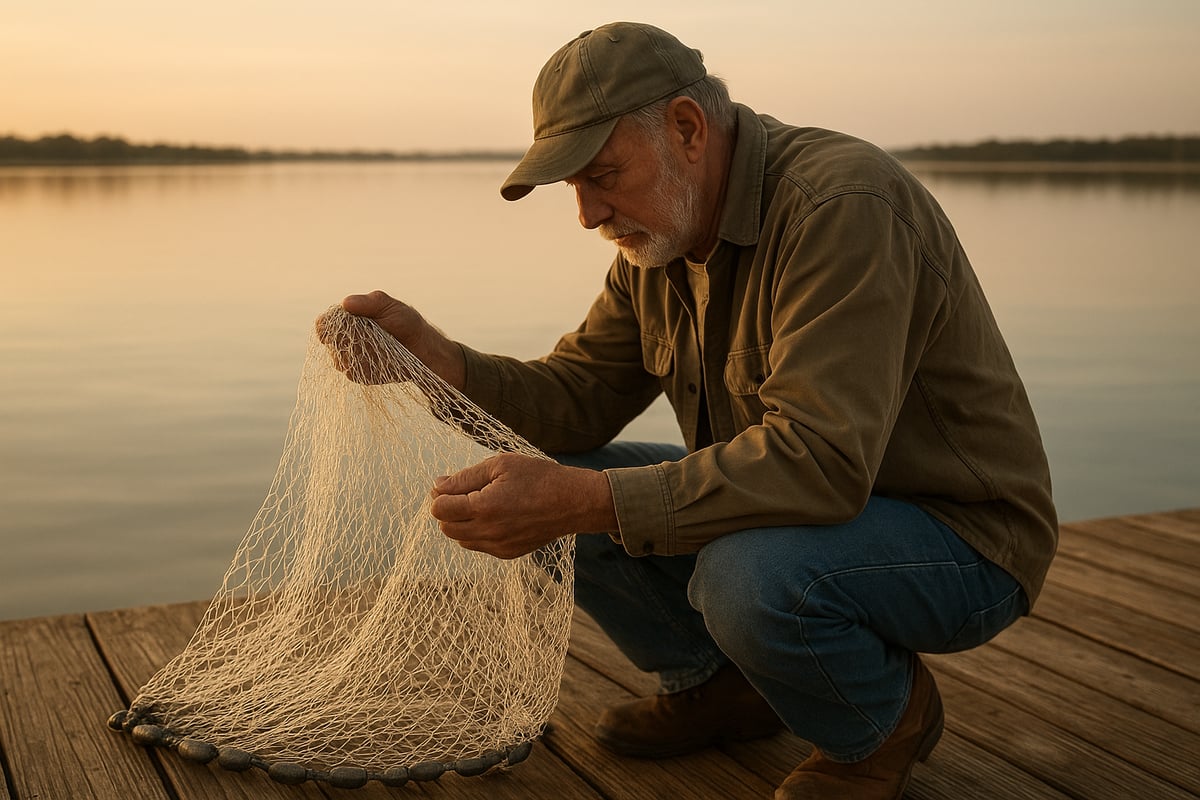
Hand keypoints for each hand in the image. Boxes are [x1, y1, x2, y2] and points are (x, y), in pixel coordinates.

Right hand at [317, 290, 465, 388]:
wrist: (424, 350)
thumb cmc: (407, 323)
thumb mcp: (391, 307)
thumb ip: (369, 302)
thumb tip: (346, 303)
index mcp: (348, 319)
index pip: (324, 324)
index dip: (325, 327)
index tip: (331, 332)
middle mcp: (345, 339)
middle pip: (330, 344)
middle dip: (344, 342)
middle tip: (366, 338)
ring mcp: (351, 358)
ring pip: (339, 361)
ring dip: (355, 357)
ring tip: (379, 349)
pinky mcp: (361, 373)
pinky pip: (354, 374)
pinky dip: (366, 369)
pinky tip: (382, 362)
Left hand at [430, 453, 617, 558]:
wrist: (573, 502)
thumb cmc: (538, 477)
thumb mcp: (500, 465)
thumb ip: (465, 477)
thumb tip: (437, 486)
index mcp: (484, 507)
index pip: (439, 510)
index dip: (440, 494)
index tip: (450, 484)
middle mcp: (489, 532)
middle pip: (445, 527)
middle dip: (448, 509)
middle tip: (465, 492)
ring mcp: (499, 546)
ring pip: (460, 539)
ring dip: (462, 522)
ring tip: (482, 503)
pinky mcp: (508, 553)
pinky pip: (479, 546)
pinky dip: (478, 532)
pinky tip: (496, 516)